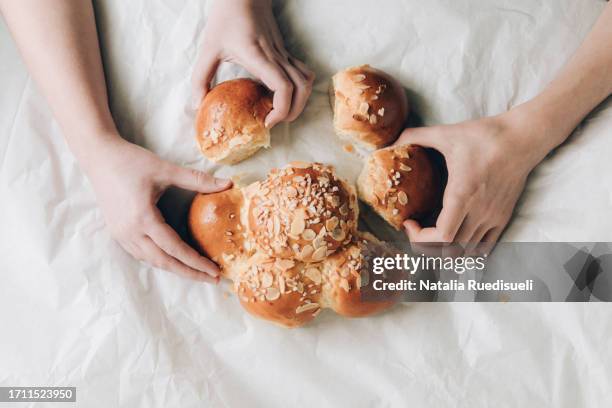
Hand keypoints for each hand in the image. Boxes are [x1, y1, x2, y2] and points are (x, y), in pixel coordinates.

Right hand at [84, 138, 231, 282]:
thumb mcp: (166, 169)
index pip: (175, 249)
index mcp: (143, 218)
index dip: (196, 262)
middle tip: (213, 279)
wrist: (99, 157)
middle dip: (189, 273)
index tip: (215, 271)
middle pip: (164, 262)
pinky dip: (160, 260)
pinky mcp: (117, 232)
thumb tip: (228, 183)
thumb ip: (198, 179)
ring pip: (151, 260)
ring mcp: (121, 234)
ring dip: (175, 268)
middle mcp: (130, 231)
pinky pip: (141, 254)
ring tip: (197, 272)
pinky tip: (173, 259)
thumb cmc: (131, 161)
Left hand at [192, 0, 314, 127]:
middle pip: (302, 89)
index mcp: (259, 57)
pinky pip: (304, 73)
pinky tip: (285, 94)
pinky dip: (301, 88)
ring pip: (307, 81)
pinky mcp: (286, 52)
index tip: (266, 121)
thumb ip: (200, 78)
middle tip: (274, 122)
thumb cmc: (226, 19)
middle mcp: (277, 57)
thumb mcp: (208, 48)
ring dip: (301, 101)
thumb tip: (197, 104)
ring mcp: (284, 54)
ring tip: (282, 112)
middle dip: (293, 112)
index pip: (283, 88)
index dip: (281, 110)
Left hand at [395, 112, 545, 248]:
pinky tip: (455, 237)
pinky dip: (466, 250)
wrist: (523, 137)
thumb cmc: (485, 136)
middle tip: (415, 229)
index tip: (409, 223)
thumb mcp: (446, 133)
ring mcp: (493, 217)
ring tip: (432, 233)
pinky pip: (485, 248)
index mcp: (462, 195)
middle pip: (450, 251)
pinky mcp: (503, 217)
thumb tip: (390, 141)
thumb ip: (415, 136)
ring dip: (444, 249)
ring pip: (466, 252)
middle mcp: (479, 212)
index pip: (442, 237)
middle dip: (426, 245)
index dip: (420, 238)